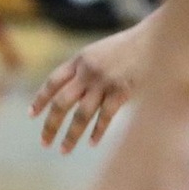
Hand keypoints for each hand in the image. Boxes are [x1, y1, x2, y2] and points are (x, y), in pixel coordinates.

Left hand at [30, 20, 146, 152]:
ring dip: (71, 135)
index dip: (41, 99)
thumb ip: (84, 69)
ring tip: (63, 150)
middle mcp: (87, 72)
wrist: (156, 39)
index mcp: (78, 60)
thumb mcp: (99, 52)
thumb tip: (72, 91)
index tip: (31, 115)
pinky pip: (105, 117)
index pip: (52, 82)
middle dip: (50, 124)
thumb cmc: (129, 46)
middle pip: (61, 103)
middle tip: (44, 142)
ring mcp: (104, 82)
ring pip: (81, 114)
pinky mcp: (122, 92)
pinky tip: (91, 143)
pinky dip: (97, 131)